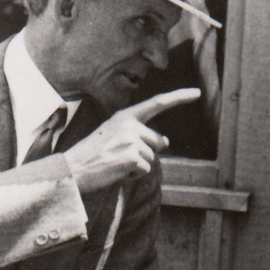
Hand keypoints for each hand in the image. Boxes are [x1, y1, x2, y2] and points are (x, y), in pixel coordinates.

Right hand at [59, 89, 199, 195]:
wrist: (72, 169)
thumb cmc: (94, 155)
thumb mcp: (115, 137)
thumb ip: (140, 134)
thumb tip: (166, 141)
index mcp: (125, 116)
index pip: (157, 103)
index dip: (178, 98)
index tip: (197, 93)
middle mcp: (129, 124)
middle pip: (159, 143)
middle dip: (147, 154)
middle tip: (120, 157)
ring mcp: (131, 140)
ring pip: (152, 159)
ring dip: (138, 167)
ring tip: (115, 164)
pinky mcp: (131, 157)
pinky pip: (145, 170)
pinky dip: (133, 176)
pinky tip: (116, 172)